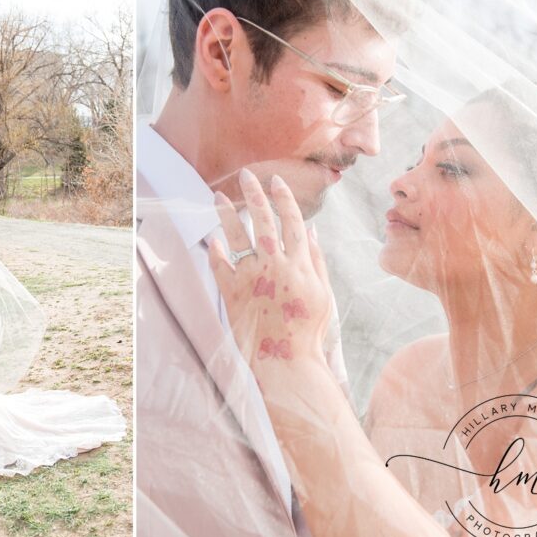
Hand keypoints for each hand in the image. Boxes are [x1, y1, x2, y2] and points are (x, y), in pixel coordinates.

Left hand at [208, 169, 331, 392]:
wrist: (286, 361)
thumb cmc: (308, 329)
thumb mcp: (323, 293)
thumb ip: (316, 260)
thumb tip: (311, 230)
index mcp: (299, 264)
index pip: (291, 220)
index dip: (283, 197)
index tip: (275, 180)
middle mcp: (275, 266)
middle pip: (264, 220)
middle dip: (255, 194)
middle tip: (246, 175)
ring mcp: (252, 278)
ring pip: (237, 237)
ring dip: (227, 214)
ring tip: (218, 197)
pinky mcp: (233, 293)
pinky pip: (220, 266)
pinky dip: (215, 251)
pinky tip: (213, 239)